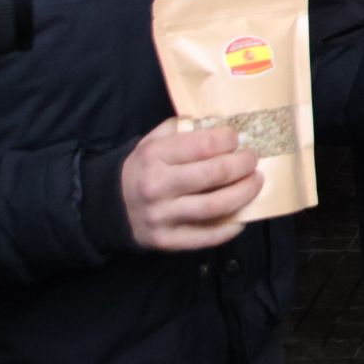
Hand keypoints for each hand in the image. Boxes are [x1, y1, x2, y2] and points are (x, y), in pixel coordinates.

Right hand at [120, 118, 261, 251]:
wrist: (107, 206)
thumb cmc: (141, 168)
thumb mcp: (153, 140)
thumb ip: (184, 128)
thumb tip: (221, 123)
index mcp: (155, 156)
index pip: (204, 145)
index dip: (229, 140)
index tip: (237, 139)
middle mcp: (158, 186)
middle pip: (215, 175)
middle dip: (243, 165)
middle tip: (253, 160)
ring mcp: (162, 217)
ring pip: (216, 207)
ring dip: (245, 193)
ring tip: (256, 182)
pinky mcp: (167, 241)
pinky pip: (207, 237)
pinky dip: (230, 226)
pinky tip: (243, 215)